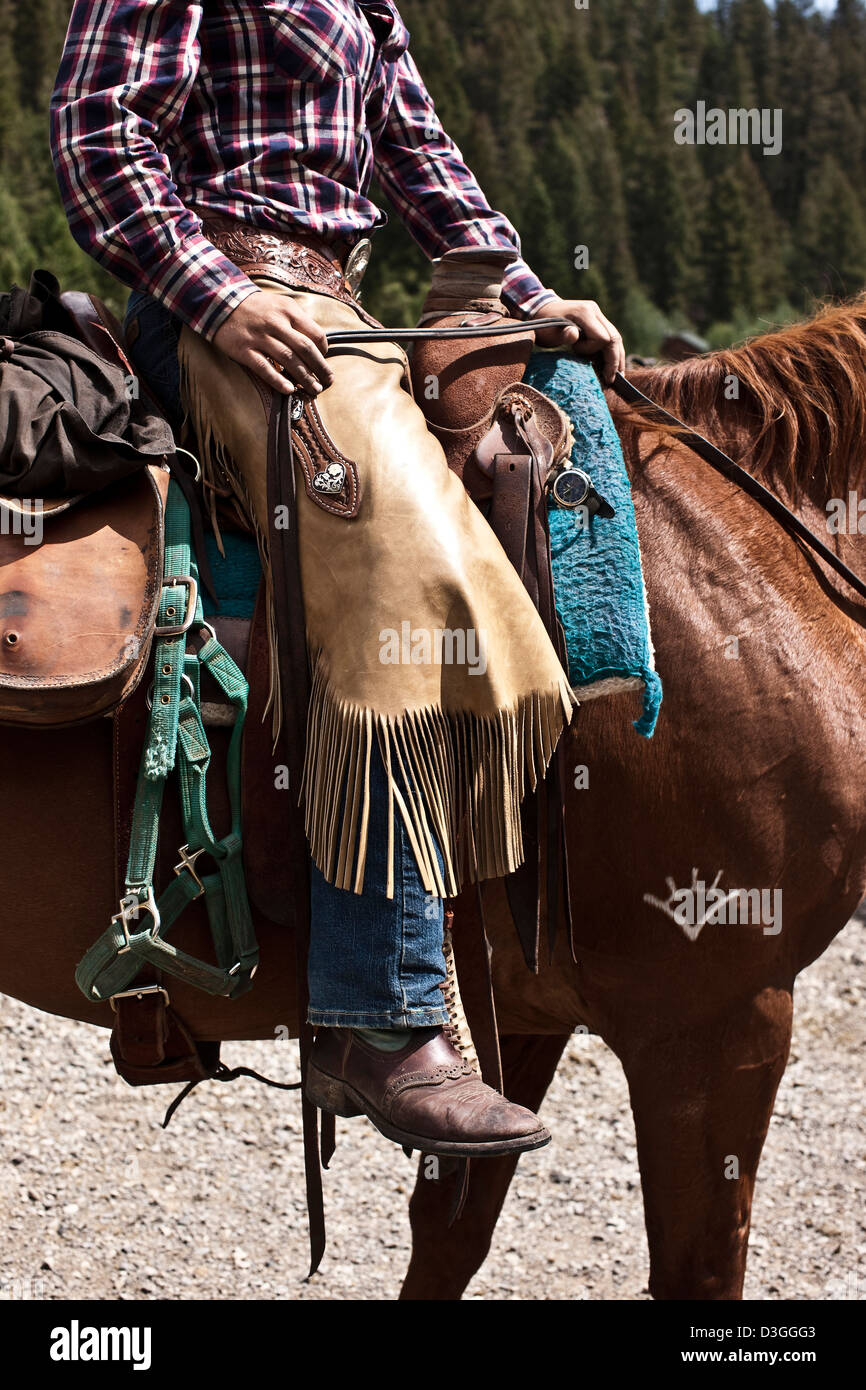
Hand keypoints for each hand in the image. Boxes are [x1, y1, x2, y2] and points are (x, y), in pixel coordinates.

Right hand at [212, 289, 334, 395]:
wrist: (219, 301)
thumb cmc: (255, 307)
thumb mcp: (279, 304)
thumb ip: (296, 320)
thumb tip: (315, 343)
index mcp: (288, 310)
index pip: (315, 333)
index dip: (323, 350)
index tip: (324, 360)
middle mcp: (276, 323)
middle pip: (305, 348)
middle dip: (319, 368)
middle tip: (327, 382)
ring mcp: (259, 337)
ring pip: (288, 359)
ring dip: (304, 377)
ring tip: (314, 389)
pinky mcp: (244, 350)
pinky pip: (264, 367)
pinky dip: (278, 380)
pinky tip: (289, 390)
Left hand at [530, 296, 625, 384]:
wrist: (542, 309)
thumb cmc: (543, 324)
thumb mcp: (549, 331)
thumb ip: (563, 334)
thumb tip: (574, 335)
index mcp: (585, 312)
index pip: (603, 338)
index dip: (593, 350)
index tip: (577, 353)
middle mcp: (595, 311)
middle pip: (614, 338)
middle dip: (614, 360)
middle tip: (610, 380)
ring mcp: (598, 315)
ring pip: (616, 338)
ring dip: (616, 358)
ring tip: (616, 376)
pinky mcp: (598, 320)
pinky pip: (610, 337)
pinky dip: (611, 352)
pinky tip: (611, 366)